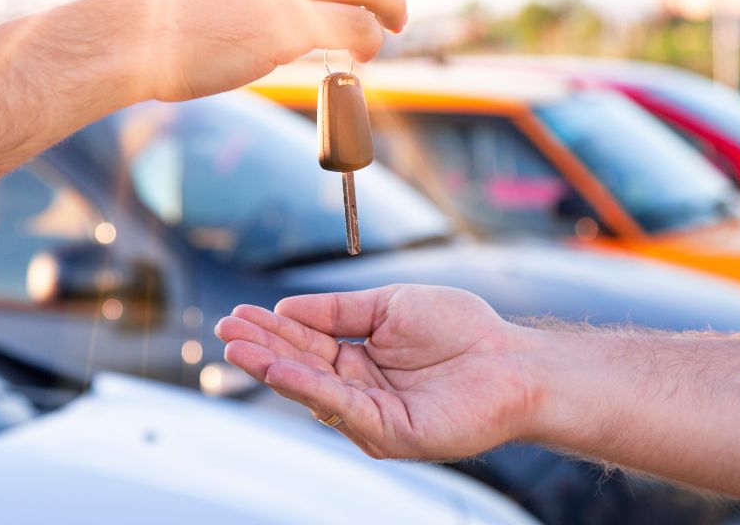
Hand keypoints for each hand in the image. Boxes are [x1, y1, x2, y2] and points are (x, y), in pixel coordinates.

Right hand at [215, 284, 538, 459]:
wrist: (514, 361)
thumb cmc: (463, 330)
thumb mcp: (389, 305)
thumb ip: (338, 310)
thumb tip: (285, 306)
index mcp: (359, 357)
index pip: (305, 341)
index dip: (272, 328)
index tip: (238, 314)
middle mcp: (359, 389)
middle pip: (300, 367)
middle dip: (261, 348)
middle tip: (225, 330)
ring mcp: (372, 414)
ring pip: (312, 390)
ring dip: (273, 368)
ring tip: (239, 348)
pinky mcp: (389, 434)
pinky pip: (341, 407)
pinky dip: (308, 388)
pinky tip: (280, 368)